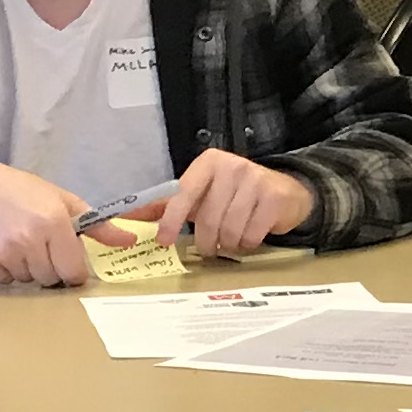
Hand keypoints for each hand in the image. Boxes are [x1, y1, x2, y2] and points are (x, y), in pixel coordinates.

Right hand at [0, 156, 100, 287]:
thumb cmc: (18, 191)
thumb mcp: (61, 199)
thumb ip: (97, 225)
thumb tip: (129, 240)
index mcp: (54, 222)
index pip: (74, 272)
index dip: (72, 268)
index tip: (64, 258)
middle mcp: (29, 240)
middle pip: (51, 279)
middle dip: (48, 266)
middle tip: (36, 243)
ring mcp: (4, 255)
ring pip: (27, 282)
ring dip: (25, 268)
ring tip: (14, 241)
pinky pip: (3, 282)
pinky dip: (2, 270)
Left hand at [148, 150, 315, 260]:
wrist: (285, 192)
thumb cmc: (234, 196)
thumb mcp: (201, 194)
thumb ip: (167, 205)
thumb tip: (126, 217)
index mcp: (208, 163)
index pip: (183, 194)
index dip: (171, 220)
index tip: (164, 241)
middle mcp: (232, 166)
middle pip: (207, 219)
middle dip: (205, 242)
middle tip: (209, 247)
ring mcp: (255, 180)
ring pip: (229, 231)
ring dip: (227, 245)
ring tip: (231, 240)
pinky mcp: (274, 197)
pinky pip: (250, 236)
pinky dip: (247, 244)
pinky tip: (249, 235)